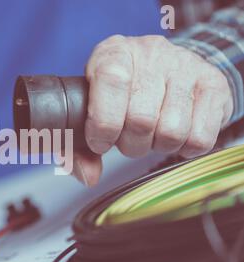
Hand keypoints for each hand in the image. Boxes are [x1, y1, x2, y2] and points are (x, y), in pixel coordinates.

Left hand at [72, 35, 232, 186]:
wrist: (166, 69)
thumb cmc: (121, 94)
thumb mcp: (91, 110)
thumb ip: (80, 146)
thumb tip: (88, 177)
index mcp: (113, 53)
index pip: (111, 83)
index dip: (103, 124)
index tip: (100, 141)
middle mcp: (151, 52)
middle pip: (141, 119)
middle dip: (130, 144)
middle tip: (128, 138)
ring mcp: (186, 65)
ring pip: (171, 131)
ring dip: (157, 145)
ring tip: (151, 133)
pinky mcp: (213, 84)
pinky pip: (199, 137)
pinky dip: (184, 148)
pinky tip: (174, 134)